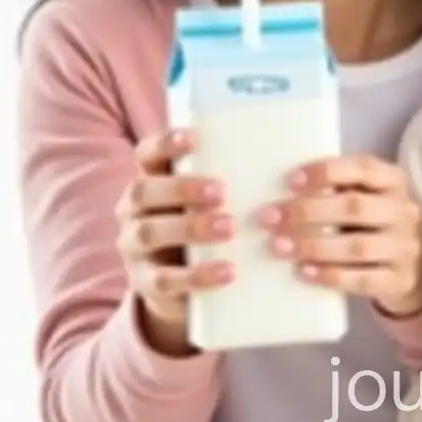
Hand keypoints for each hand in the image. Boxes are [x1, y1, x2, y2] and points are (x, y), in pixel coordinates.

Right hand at [114, 127, 234, 354]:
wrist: (182, 281)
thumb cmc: (206, 219)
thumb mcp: (211, 196)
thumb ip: (232, 174)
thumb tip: (288, 148)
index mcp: (151, 178)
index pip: (147, 153)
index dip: (166, 143)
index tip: (194, 138)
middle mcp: (133, 209)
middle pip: (144, 191)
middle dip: (182, 188)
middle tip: (222, 191)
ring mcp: (133, 246)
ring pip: (149, 233)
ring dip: (191, 228)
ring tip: (230, 227)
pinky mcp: (145, 283)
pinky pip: (165, 280)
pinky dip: (198, 276)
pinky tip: (229, 272)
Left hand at [258, 155, 421, 314]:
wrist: (418, 264)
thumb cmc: (377, 221)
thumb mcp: (369, 196)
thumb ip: (341, 188)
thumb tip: (286, 191)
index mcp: (394, 181)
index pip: (363, 168)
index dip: (326, 172)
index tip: (290, 181)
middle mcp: (404, 211)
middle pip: (355, 208)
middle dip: (308, 211)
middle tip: (270, 218)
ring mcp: (405, 248)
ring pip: (357, 246)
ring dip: (313, 246)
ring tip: (279, 246)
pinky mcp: (400, 281)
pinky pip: (363, 280)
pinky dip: (331, 276)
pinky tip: (304, 272)